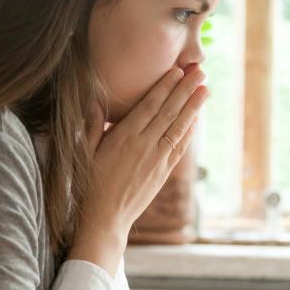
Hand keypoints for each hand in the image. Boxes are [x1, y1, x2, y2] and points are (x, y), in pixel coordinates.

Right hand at [69, 65, 207, 272]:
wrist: (105, 219)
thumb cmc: (89, 185)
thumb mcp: (84, 153)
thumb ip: (92, 126)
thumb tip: (95, 100)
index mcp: (124, 137)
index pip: (150, 105)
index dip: (166, 86)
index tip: (178, 70)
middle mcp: (145, 146)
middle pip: (170, 112)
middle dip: (186, 90)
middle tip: (201, 72)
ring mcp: (157, 160)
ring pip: (179, 128)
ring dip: (194, 107)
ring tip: (205, 89)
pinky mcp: (163, 173)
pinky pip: (179, 148)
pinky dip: (189, 132)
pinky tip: (196, 119)